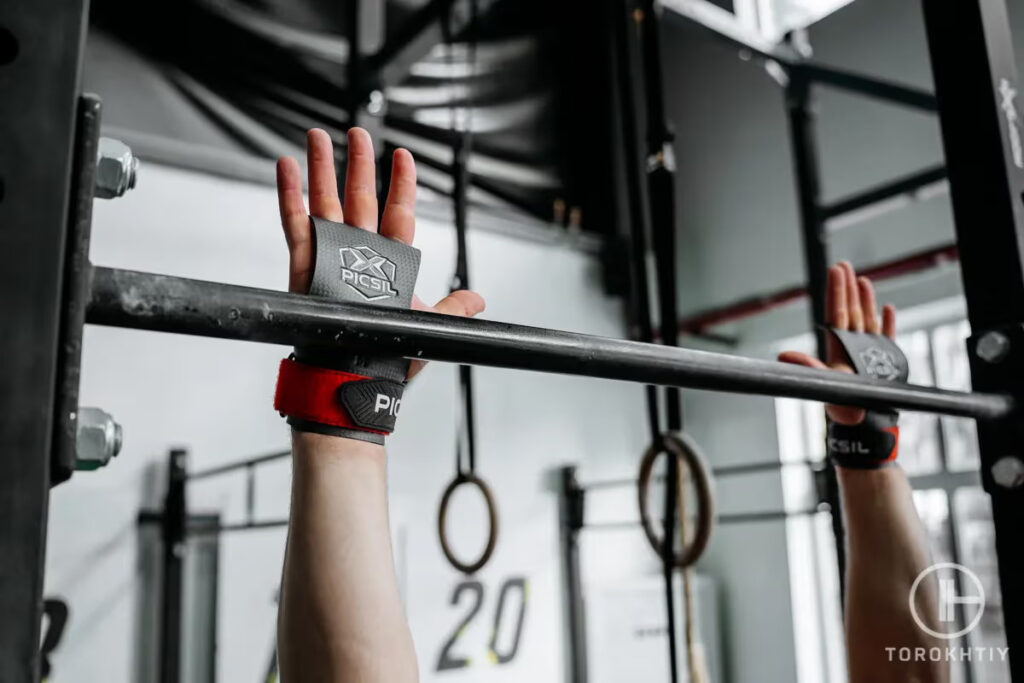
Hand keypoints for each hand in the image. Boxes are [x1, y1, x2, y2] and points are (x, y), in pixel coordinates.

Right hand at [276, 128, 485, 377]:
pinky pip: (295, 222)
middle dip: (358, 163)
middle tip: (357, 131)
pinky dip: (290, 194)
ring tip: (317, 136)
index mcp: (390, 261)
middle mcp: (359, 252)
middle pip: (360, 197)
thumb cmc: (389, 354)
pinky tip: (287, 166)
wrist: (354, 374)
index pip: (398, 212)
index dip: (402, 184)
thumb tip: (478, 299)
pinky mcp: (305, 262)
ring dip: (322, 168)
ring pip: (325, 201)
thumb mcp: (429, 327)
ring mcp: (330, 254)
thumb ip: (452, 308)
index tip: (403, 155)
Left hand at [778, 262, 895, 424]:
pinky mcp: (885, 359)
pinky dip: (889, 322)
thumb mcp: (823, 381)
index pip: (837, 312)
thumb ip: (807, 366)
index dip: (836, 292)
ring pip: (867, 318)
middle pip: (850, 309)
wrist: (864, 421)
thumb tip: (783, 355)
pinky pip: (887, 336)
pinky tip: (888, 308)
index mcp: (837, 346)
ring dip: (866, 300)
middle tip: (843, 265)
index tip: (835, 271)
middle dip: (847, 288)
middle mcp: (852, 344)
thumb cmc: (842, 404)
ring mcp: (869, 350)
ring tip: (863, 280)